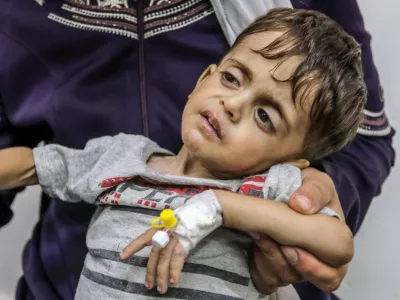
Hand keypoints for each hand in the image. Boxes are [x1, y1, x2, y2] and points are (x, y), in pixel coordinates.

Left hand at [121, 228, 187, 293]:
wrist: (196, 216)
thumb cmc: (181, 223)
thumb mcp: (167, 228)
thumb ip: (160, 239)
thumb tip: (155, 258)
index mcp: (157, 230)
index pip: (142, 239)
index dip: (132, 247)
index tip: (122, 257)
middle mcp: (163, 235)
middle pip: (154, 256)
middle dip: (151, 272)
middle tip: (148, 286)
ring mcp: (173, 240)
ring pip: (164, 261)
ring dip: (162, 277)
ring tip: (161, 289)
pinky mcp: (183, 245)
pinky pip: (177, 260)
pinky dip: (175, 271)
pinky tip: (173, 281)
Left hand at [250, 167, 347, 293]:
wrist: (285, 188)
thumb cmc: (308, 189)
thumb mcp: (316, 182)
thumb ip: (314, 191)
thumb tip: (302, 205)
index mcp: (334, 246)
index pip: (332, 274)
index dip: (313, 268)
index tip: (291, 248)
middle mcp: (315, 262)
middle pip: (302, 278)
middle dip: (282, 262)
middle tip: (268, 240)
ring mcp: (293, 267)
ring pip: (280, 276)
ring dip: (266, 255)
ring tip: (256, 232)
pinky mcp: (273, 269)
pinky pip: (265, 278)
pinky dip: (256, 263)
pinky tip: (252, 243)